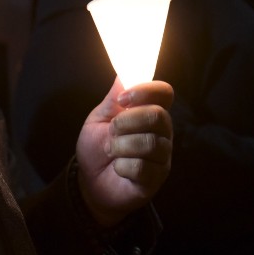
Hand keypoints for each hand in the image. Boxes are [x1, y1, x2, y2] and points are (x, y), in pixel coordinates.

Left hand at [76, 77, 172, 225]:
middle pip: (158, 116)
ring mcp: (162, 156)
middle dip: (126, 122)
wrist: (89, 182)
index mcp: (149, 112)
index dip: (146, 91)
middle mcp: (162, 132)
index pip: (164, 92)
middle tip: (111, 131)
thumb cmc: (97, 148)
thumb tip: (124, 72)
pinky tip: (118, 168)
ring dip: (121, 146)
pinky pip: (143, 167)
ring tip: (111, 151)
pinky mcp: (156, 178)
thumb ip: (113, 99)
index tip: (122, 99)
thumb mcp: (99, 119)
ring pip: (150, 143)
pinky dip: (122, 166)